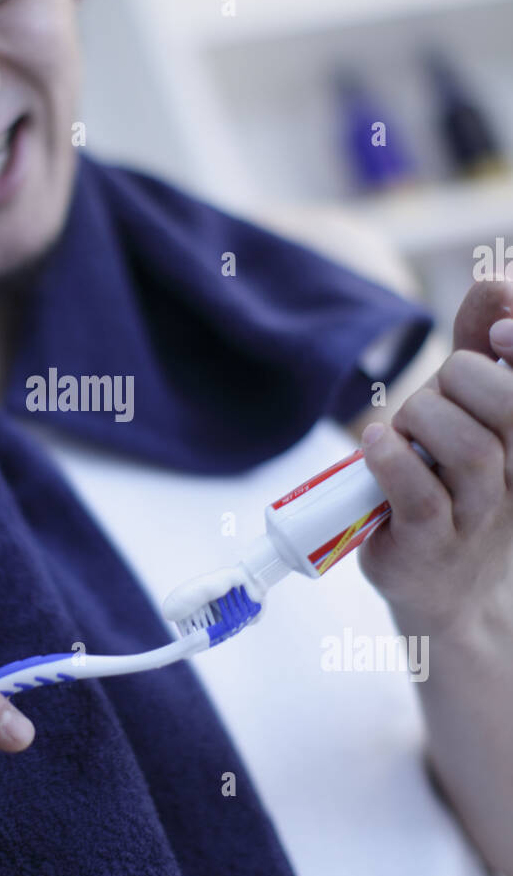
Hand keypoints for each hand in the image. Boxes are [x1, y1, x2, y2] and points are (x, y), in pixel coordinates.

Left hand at [357, 281, 512, 639]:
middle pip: (507, 406)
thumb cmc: (453, 489)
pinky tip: (376, 446)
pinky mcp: (430, 547)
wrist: (445, 594)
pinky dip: (391, 459)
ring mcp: (478, 517)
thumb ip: (482, 350)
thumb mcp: (471, 416)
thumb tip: (494, 282)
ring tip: (400, 430)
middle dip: (460, 381)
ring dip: (422, 421)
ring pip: (469, 450)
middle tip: (430, 399)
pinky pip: (420, 494)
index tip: (497, 332)